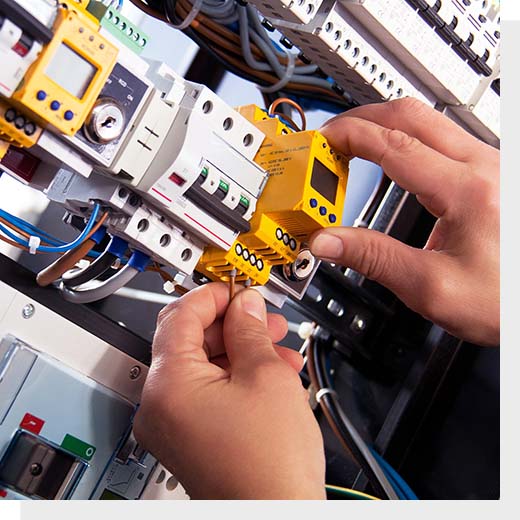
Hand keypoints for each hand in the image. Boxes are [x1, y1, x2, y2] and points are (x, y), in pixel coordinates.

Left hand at [133, 283, 325, 498]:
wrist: (278, 518)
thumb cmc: (270, 465)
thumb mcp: (266, 376)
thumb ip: (250, 329)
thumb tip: (245, 304)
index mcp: (169, 385)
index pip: (181, 316)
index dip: (214, 295)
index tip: (238, 289)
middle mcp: (160, 406)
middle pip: (191, 340)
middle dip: (233, 324)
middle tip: (264, 318)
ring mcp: (172, 425)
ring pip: (204, 367)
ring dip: (241, 351)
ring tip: (277, 347)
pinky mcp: (190, 438)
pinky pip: (208, 392)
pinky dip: (236, 377)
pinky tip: (271, 374)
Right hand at [310, 98, 498, 345]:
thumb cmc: (504, 300)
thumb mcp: (431, 288)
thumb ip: (373, 258)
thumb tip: (328, 241)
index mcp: (468, 192)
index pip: (394, 145)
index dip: (350, 137)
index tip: (322, 140)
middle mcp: (485, 167)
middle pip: (411, 115)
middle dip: (363, 119)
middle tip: (332, 137)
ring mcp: (491, 166)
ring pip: (428, 122)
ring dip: (384, 127)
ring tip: (354, 147)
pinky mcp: (490, 174)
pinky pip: (442, 139)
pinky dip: (405, 139)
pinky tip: (390, 158)